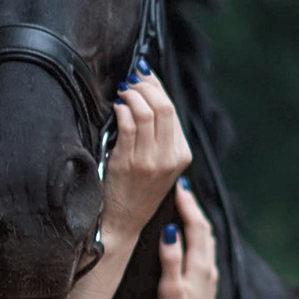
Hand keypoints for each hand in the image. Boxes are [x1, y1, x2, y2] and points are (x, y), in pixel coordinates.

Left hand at [99, 71, 190, 248]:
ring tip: (121, 93)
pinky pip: (128, 124)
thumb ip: (159, 135)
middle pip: (163, 106)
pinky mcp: (130, 163)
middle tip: (130, 80)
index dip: (156, 86)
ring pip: (146, 111)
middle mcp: (170, 157)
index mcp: (181, 155)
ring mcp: (151, 161)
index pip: (172, 110)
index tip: (143, 74)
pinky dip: (121, 110)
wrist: (121, 224)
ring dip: (131, 95)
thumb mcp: (158, 164)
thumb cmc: (135, 192)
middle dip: (145, 86)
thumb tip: (148, 94)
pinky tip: (116, 109)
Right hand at [155, 176, 224, 298]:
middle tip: (180, 188)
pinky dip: (197, 235)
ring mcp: (209, 276)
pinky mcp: (206, 284)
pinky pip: (204, 250)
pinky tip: (190, 236)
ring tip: (185, 205)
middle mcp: (208, 267)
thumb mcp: (170, 290)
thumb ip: (171, 258)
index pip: (196, 225)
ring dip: (196, 220)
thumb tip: (170, 229)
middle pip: (204, 228)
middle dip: (193, 207)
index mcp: (200, 265)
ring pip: (206, 239)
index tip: (177, 185)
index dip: (187, 204)